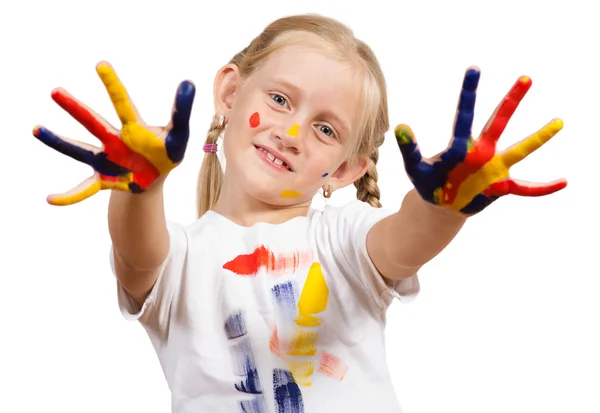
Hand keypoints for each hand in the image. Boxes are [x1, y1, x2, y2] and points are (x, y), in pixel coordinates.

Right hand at [32, 61, 194, 205]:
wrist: (155, 176)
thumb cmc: (166, 151)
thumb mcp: (179, 134)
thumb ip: (182, 111)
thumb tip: (189, 82)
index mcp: (133, 128)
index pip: (123, 104)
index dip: (114, 85)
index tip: (101, 64)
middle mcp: (114, 141)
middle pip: (94, 122)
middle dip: (76, 108)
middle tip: (56, 91)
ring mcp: (107, 160)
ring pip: (81, 150)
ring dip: (60, 142)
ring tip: (38, 130)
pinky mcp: (105, 180)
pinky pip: (85, 189)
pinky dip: (70, 195)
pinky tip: (52, 199)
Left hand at [394, 66, 565, 214]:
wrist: (441, 205)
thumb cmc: (429, 183)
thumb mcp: (415, 168)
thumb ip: (409, 148)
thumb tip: (399, 126)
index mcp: (460, 146)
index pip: (465, 116)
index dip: (469, 93)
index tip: (474, 68)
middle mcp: (481, 152)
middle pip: (498, 122)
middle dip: (511, 102)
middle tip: (525, 78)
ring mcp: (493, 168)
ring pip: (519, 150)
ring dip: (538, 138)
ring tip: (558, 122)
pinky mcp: (499, 187)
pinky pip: (525, 187)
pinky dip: (542, 188)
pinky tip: (562, 182)